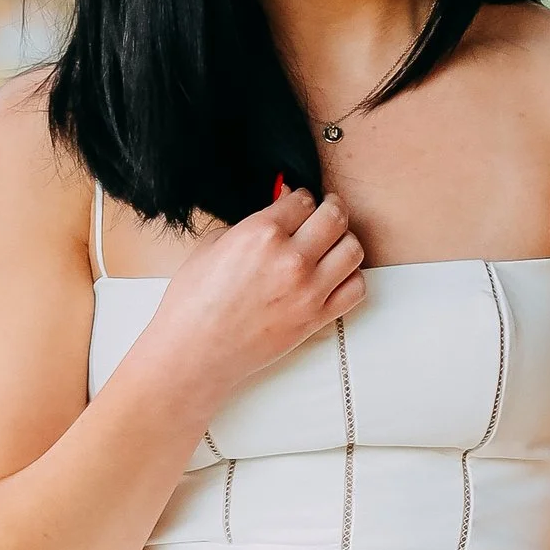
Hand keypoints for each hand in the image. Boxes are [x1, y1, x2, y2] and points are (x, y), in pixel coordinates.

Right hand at [137, 183, 364, 414]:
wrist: (194, 351)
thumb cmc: (193, 302)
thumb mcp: (213, 245)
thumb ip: (249, 224)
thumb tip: (275, 211)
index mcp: (261, 233)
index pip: (303, 200)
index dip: (301, 198)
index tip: (298, 203)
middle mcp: (290, 258)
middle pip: (335, 217)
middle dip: (332, 207)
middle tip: (326, 210)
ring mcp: (308, 290)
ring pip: (352, 249)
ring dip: (344, 240)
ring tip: (332, 243)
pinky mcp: (316, 318)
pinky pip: (355, 287)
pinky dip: (350, 276)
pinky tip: (334, 274)